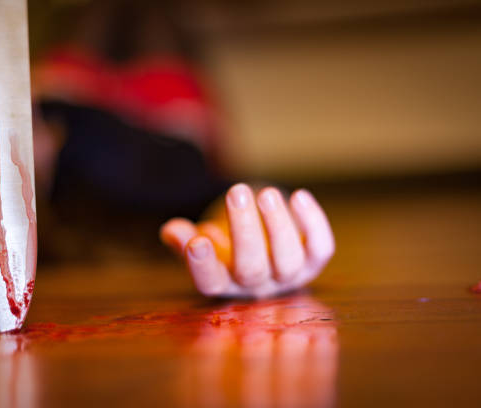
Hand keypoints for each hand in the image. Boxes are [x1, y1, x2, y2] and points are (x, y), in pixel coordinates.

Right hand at [160, 183, 334, 298]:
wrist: (266, 249)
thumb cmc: (227, 246)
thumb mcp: (202, 243)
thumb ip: (185, 239)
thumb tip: (171, 231)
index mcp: (225, 284)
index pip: (211, 282)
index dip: (203, 265)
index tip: (197, 240)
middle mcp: (258, 286)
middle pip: (251, 269)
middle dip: (244, 231)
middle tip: (235, 193)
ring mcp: (289, 276)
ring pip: (287, 260)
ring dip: (278, 225)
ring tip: (267, 193)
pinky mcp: (314, 261)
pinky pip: (321, 247)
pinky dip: (314, 223)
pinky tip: (300, 197)